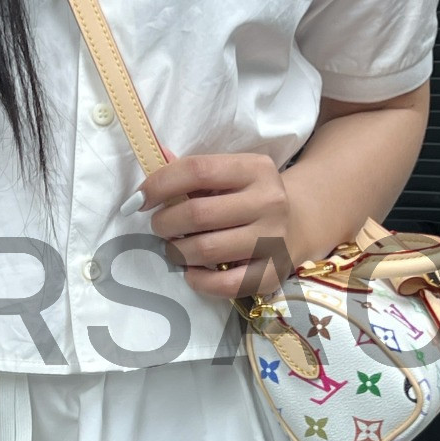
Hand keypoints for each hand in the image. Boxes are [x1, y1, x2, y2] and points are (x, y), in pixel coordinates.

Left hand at [123, 149, 302, 298]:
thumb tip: (153, 156)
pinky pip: (224, 285)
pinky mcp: (272, 273)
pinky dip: (198, 280)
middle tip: (161, 226)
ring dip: (177, 252)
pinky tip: (192, 271)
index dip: (159, 184)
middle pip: (197, 214)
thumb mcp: (230, 174)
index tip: (140, 199)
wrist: (299, 221)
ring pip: (206, 250)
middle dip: (165, 223)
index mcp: (255, 169)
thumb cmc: (249, 195)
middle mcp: (269, 202)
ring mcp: (273, 239)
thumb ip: (192, 170)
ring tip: (175, 248)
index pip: (197, 170)